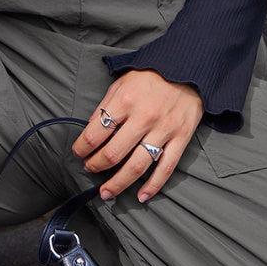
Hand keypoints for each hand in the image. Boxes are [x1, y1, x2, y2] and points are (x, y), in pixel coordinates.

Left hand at [71, 70, 203, 203]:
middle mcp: (144, 117)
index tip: (78, 153)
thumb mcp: (122, 82)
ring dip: (118, 183)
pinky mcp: (181, 138)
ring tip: (107, 193)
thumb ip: (106, 106)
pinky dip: (153, 186)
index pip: (95, 133)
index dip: (82, 148)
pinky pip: (166, 168)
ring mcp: (164, 130)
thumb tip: (91, 131)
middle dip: (96, 166)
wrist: (188, 68)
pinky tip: (142, 196)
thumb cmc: (151, 76)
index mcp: (125, 101)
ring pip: (137, 166)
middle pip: (113, 153)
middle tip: (89, 169)